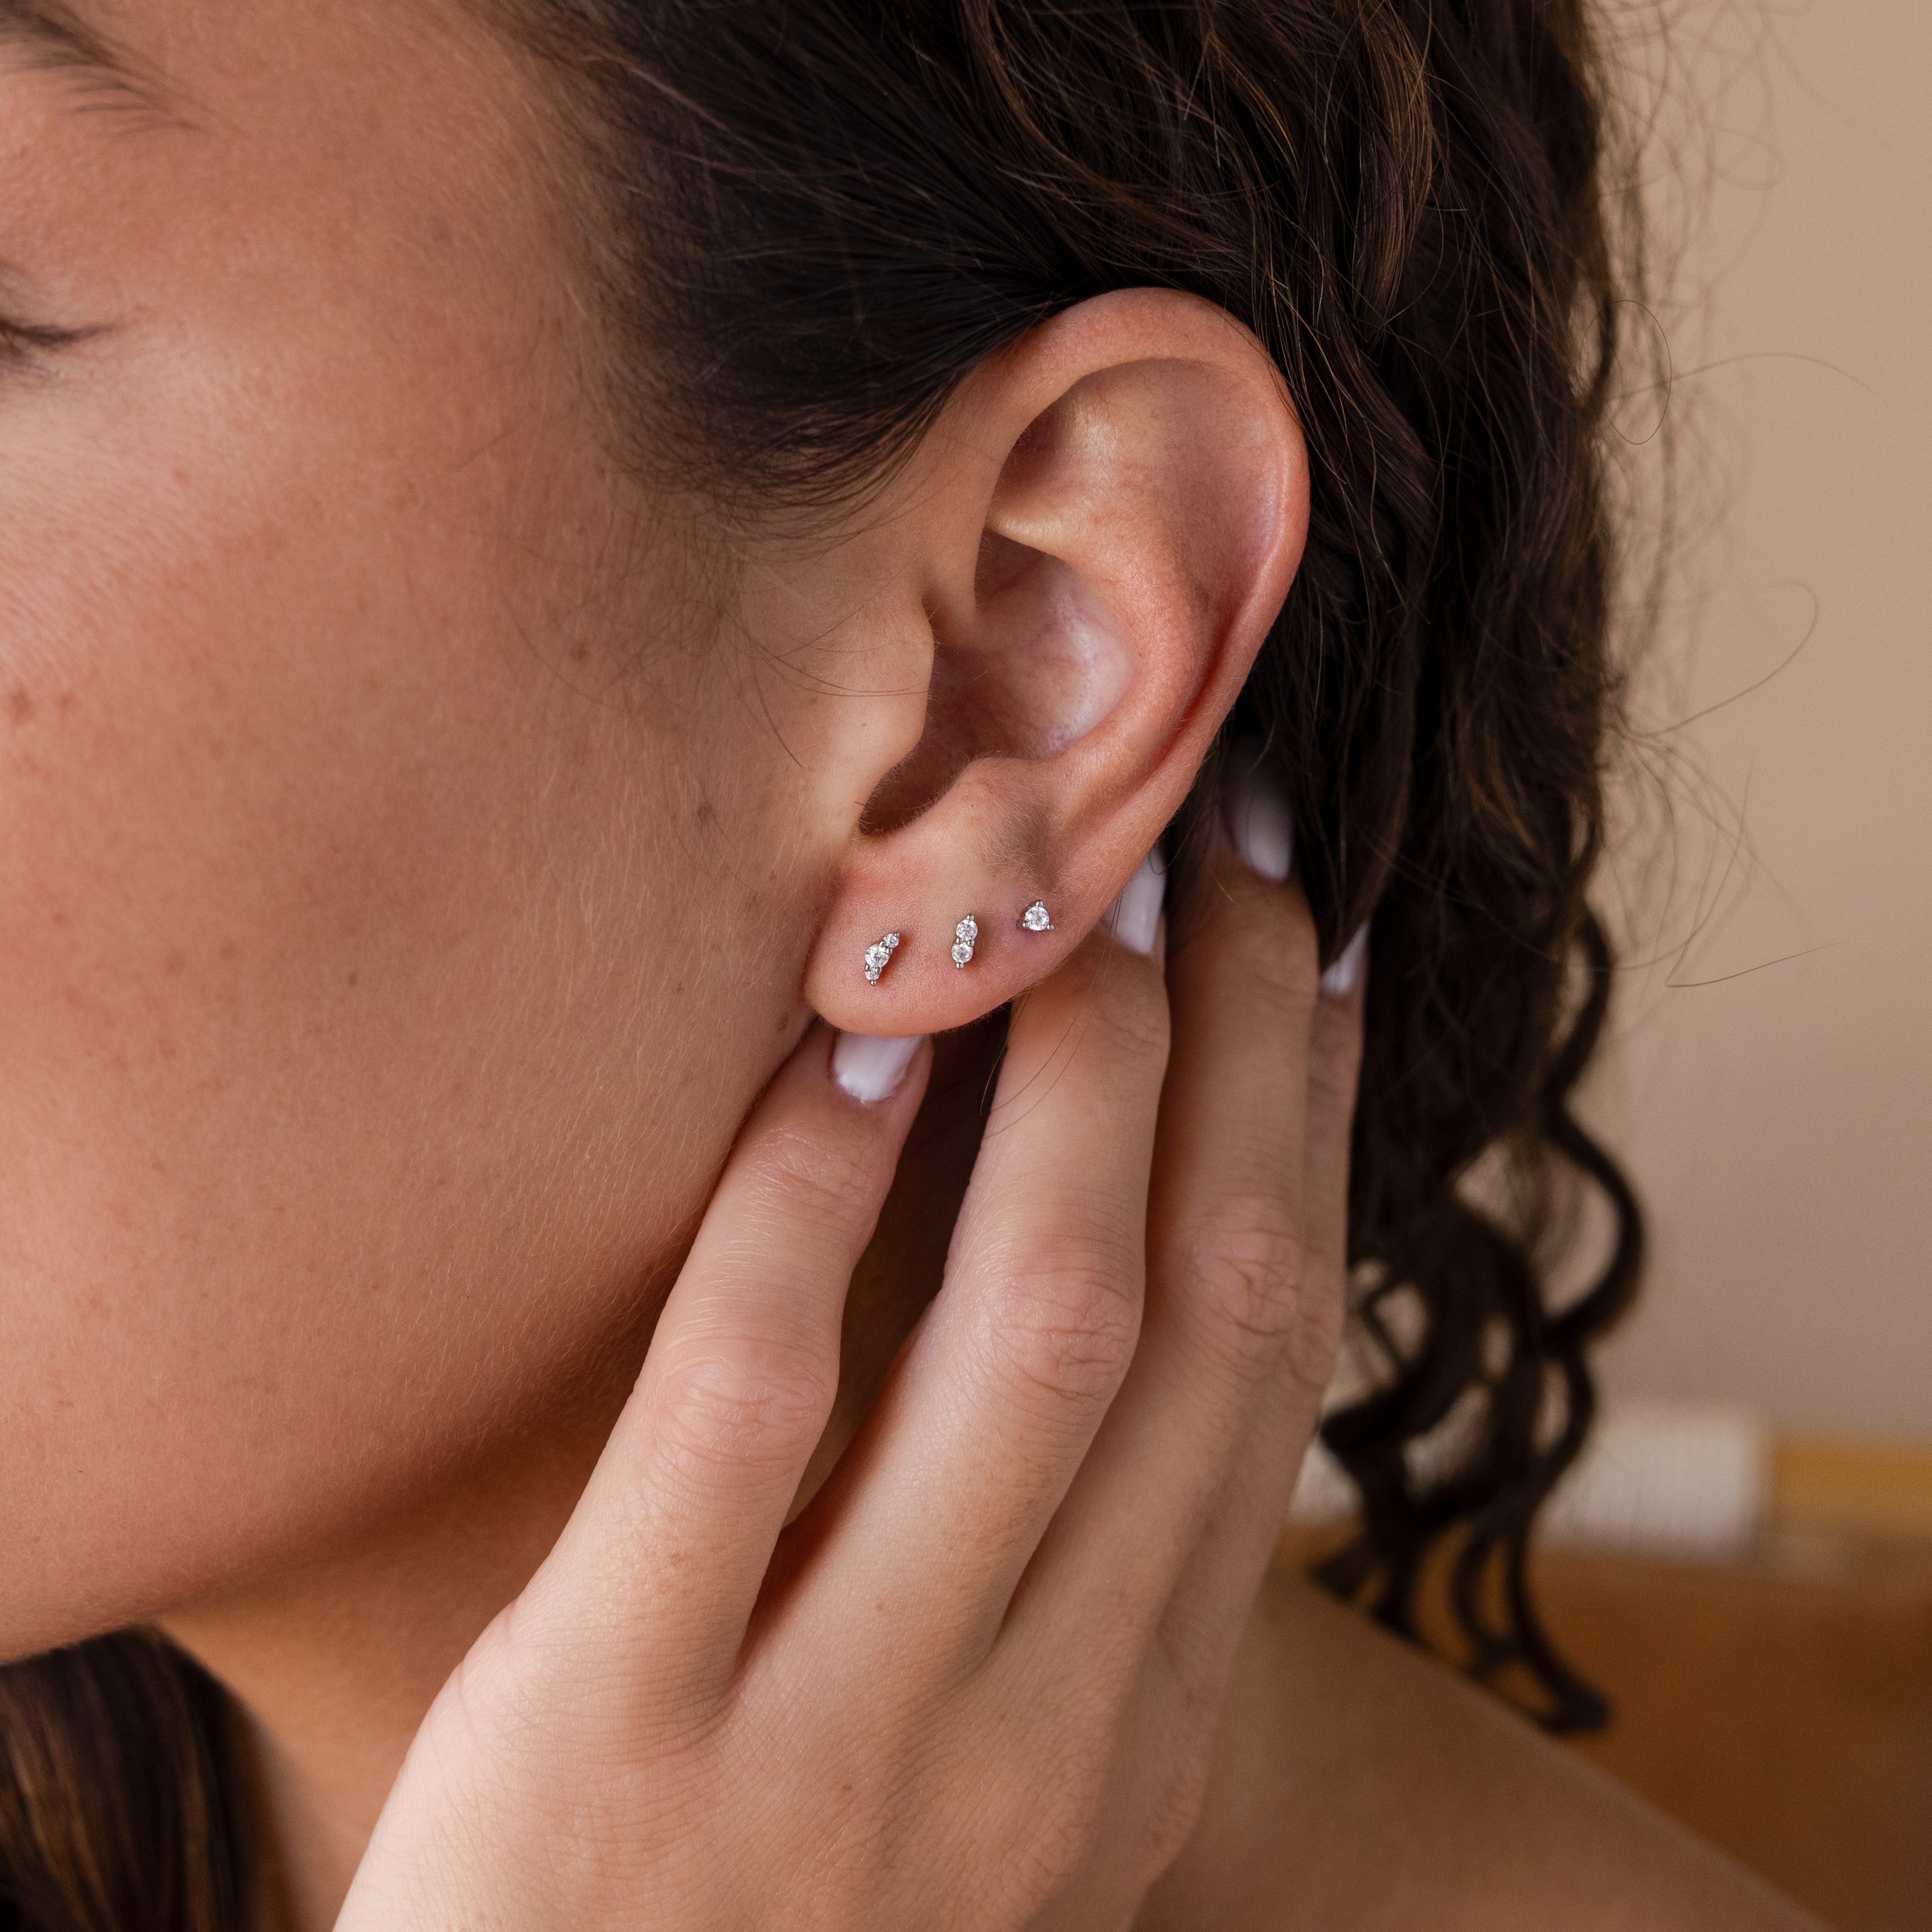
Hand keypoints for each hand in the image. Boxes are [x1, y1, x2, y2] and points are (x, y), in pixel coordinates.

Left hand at [336, 810, 1365, 1930]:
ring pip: (1030, 1340)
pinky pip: (752, 1401)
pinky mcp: (616, 1734)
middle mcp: (1040, 1737)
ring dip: (1070, 1085)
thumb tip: (1099, 1281)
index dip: (1312, 1140)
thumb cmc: (762, 1915)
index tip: (1310, 959)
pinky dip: (813, 1194)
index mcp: (1134, 1735)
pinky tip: (849, 1043)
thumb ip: (1045, 1575)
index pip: (1274, 1382)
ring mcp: (841, 1750)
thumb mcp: (968, 1775)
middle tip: (1211, 848)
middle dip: (1229, 1054)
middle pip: (1196, 1320)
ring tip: (1057, 902)